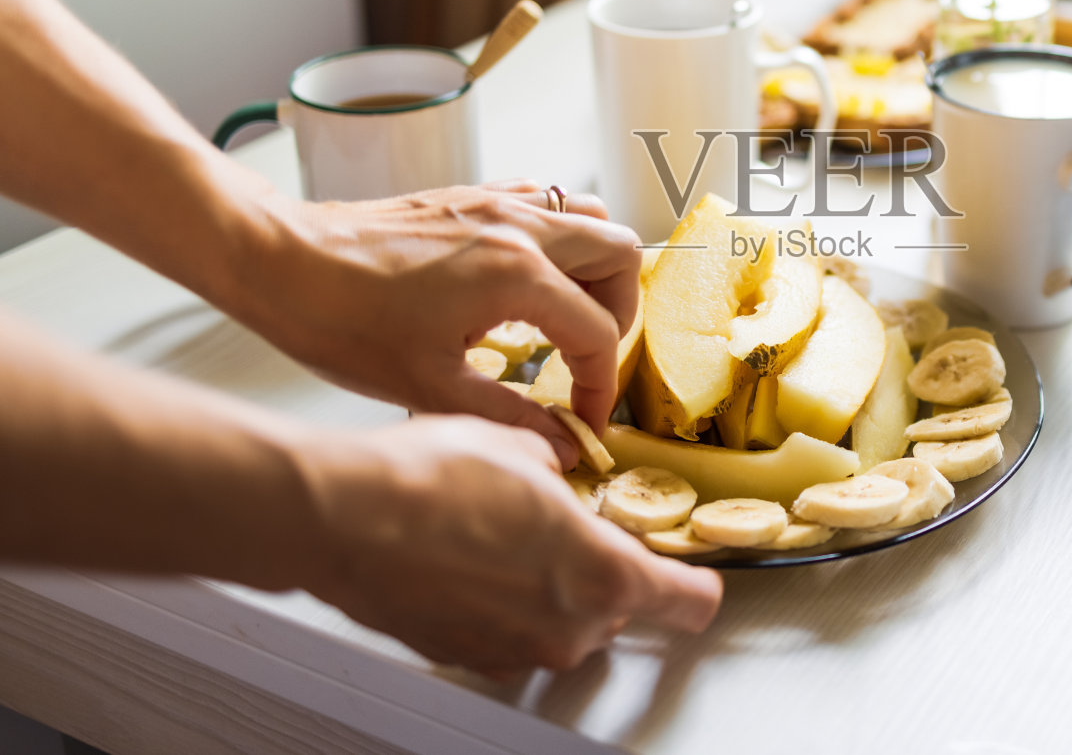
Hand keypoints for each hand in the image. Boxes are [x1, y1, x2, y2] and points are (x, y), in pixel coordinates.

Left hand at [236, 179, 638, 456]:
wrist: (281, 261)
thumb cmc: (342, 321)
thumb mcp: (429, 387)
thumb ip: (509, 416)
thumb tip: (562, 444)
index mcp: (518, 276)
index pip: (598, 332)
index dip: (599, 385)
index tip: (583, 418)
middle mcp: (519, 228)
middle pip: (620, 254)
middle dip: (619, 311)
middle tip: (587, 356)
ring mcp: (496, 203)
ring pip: (589, 217)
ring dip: (595, 266)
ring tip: (566, 314)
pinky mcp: (472, 195)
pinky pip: (545, 203)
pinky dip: (557, 238)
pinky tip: (525, 279)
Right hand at [299, 416, 721, 670]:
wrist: (341, 516)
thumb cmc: (429, 479)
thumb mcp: (521, 449)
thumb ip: (558, 472)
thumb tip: (552, 472)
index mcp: (602, 575)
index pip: (686, 602)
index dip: (696, 586)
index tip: (698, 576)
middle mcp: (564, 628)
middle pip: (615, 609)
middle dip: (601, 571)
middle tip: (568, 525)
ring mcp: (511, 649)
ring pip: (557, 621)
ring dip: (545, 586)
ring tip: (502, 532)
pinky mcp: (464, 654)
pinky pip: (504, 629)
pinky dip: (498, 601)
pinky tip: (467, 555)